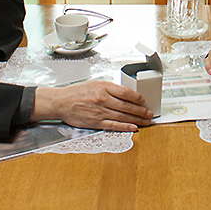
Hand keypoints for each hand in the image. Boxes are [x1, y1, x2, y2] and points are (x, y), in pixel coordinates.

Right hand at [31, 80, 153, 132]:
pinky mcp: (96, 122)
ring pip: (123, 116)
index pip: (126, 92)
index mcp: (103, 87)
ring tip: (146, 121)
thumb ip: (109, 88)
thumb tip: (125, 93)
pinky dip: (125, 127)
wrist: (61, 102)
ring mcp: (100, 111)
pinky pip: (114, 125)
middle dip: (141, 110)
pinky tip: (133, 127)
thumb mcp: (94, 84)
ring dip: (136, 119)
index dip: (137, 97)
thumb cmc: (76, 92)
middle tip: (150, 113)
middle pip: (127, 106)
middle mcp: (103, 99)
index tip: (143, 100)